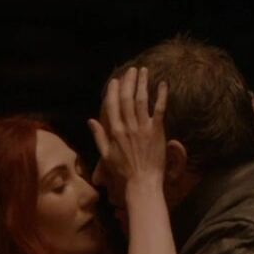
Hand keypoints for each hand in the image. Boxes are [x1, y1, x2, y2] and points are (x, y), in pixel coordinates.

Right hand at [89, 66, 169, 190]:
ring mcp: (143, 127)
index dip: (113, 90)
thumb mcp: (105, 155)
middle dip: (128, 82)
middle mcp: (128, 126)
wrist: (142, 183)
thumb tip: (90, 121)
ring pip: (142, 100)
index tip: (115, 80)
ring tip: (143, 71)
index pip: (112, 105)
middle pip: (127, 98)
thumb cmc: (123, 172)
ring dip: (142, 83)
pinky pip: (159, 109)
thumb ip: (99, 136)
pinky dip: (161, 95)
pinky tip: (162, 84)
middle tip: (131, 70)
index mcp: (114, 131)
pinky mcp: (157, 131)